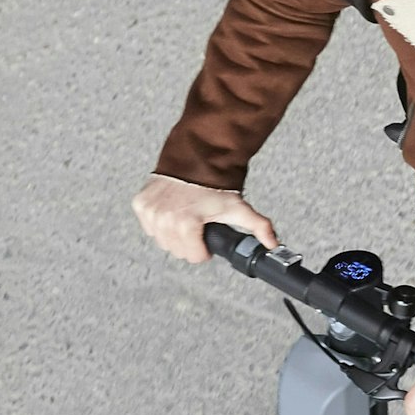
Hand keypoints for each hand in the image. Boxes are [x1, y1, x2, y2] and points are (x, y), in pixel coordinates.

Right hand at [135, 175, 273, 262]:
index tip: (207, 237)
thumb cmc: (214, 183)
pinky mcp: (141, 204)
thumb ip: (259, 227)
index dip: (205, 249)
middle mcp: (165, 219)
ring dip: (174, 234)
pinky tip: (172, 212)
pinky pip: (149, 226)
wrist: (195, 158)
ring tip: (186, 219)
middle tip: (198, 228)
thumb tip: (273, 244)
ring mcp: (151, 212)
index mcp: (186, 224)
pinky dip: (159, 223)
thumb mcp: (238, 207)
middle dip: (190, 243)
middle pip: (178, 251)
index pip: (194, 256)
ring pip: (162, 241)